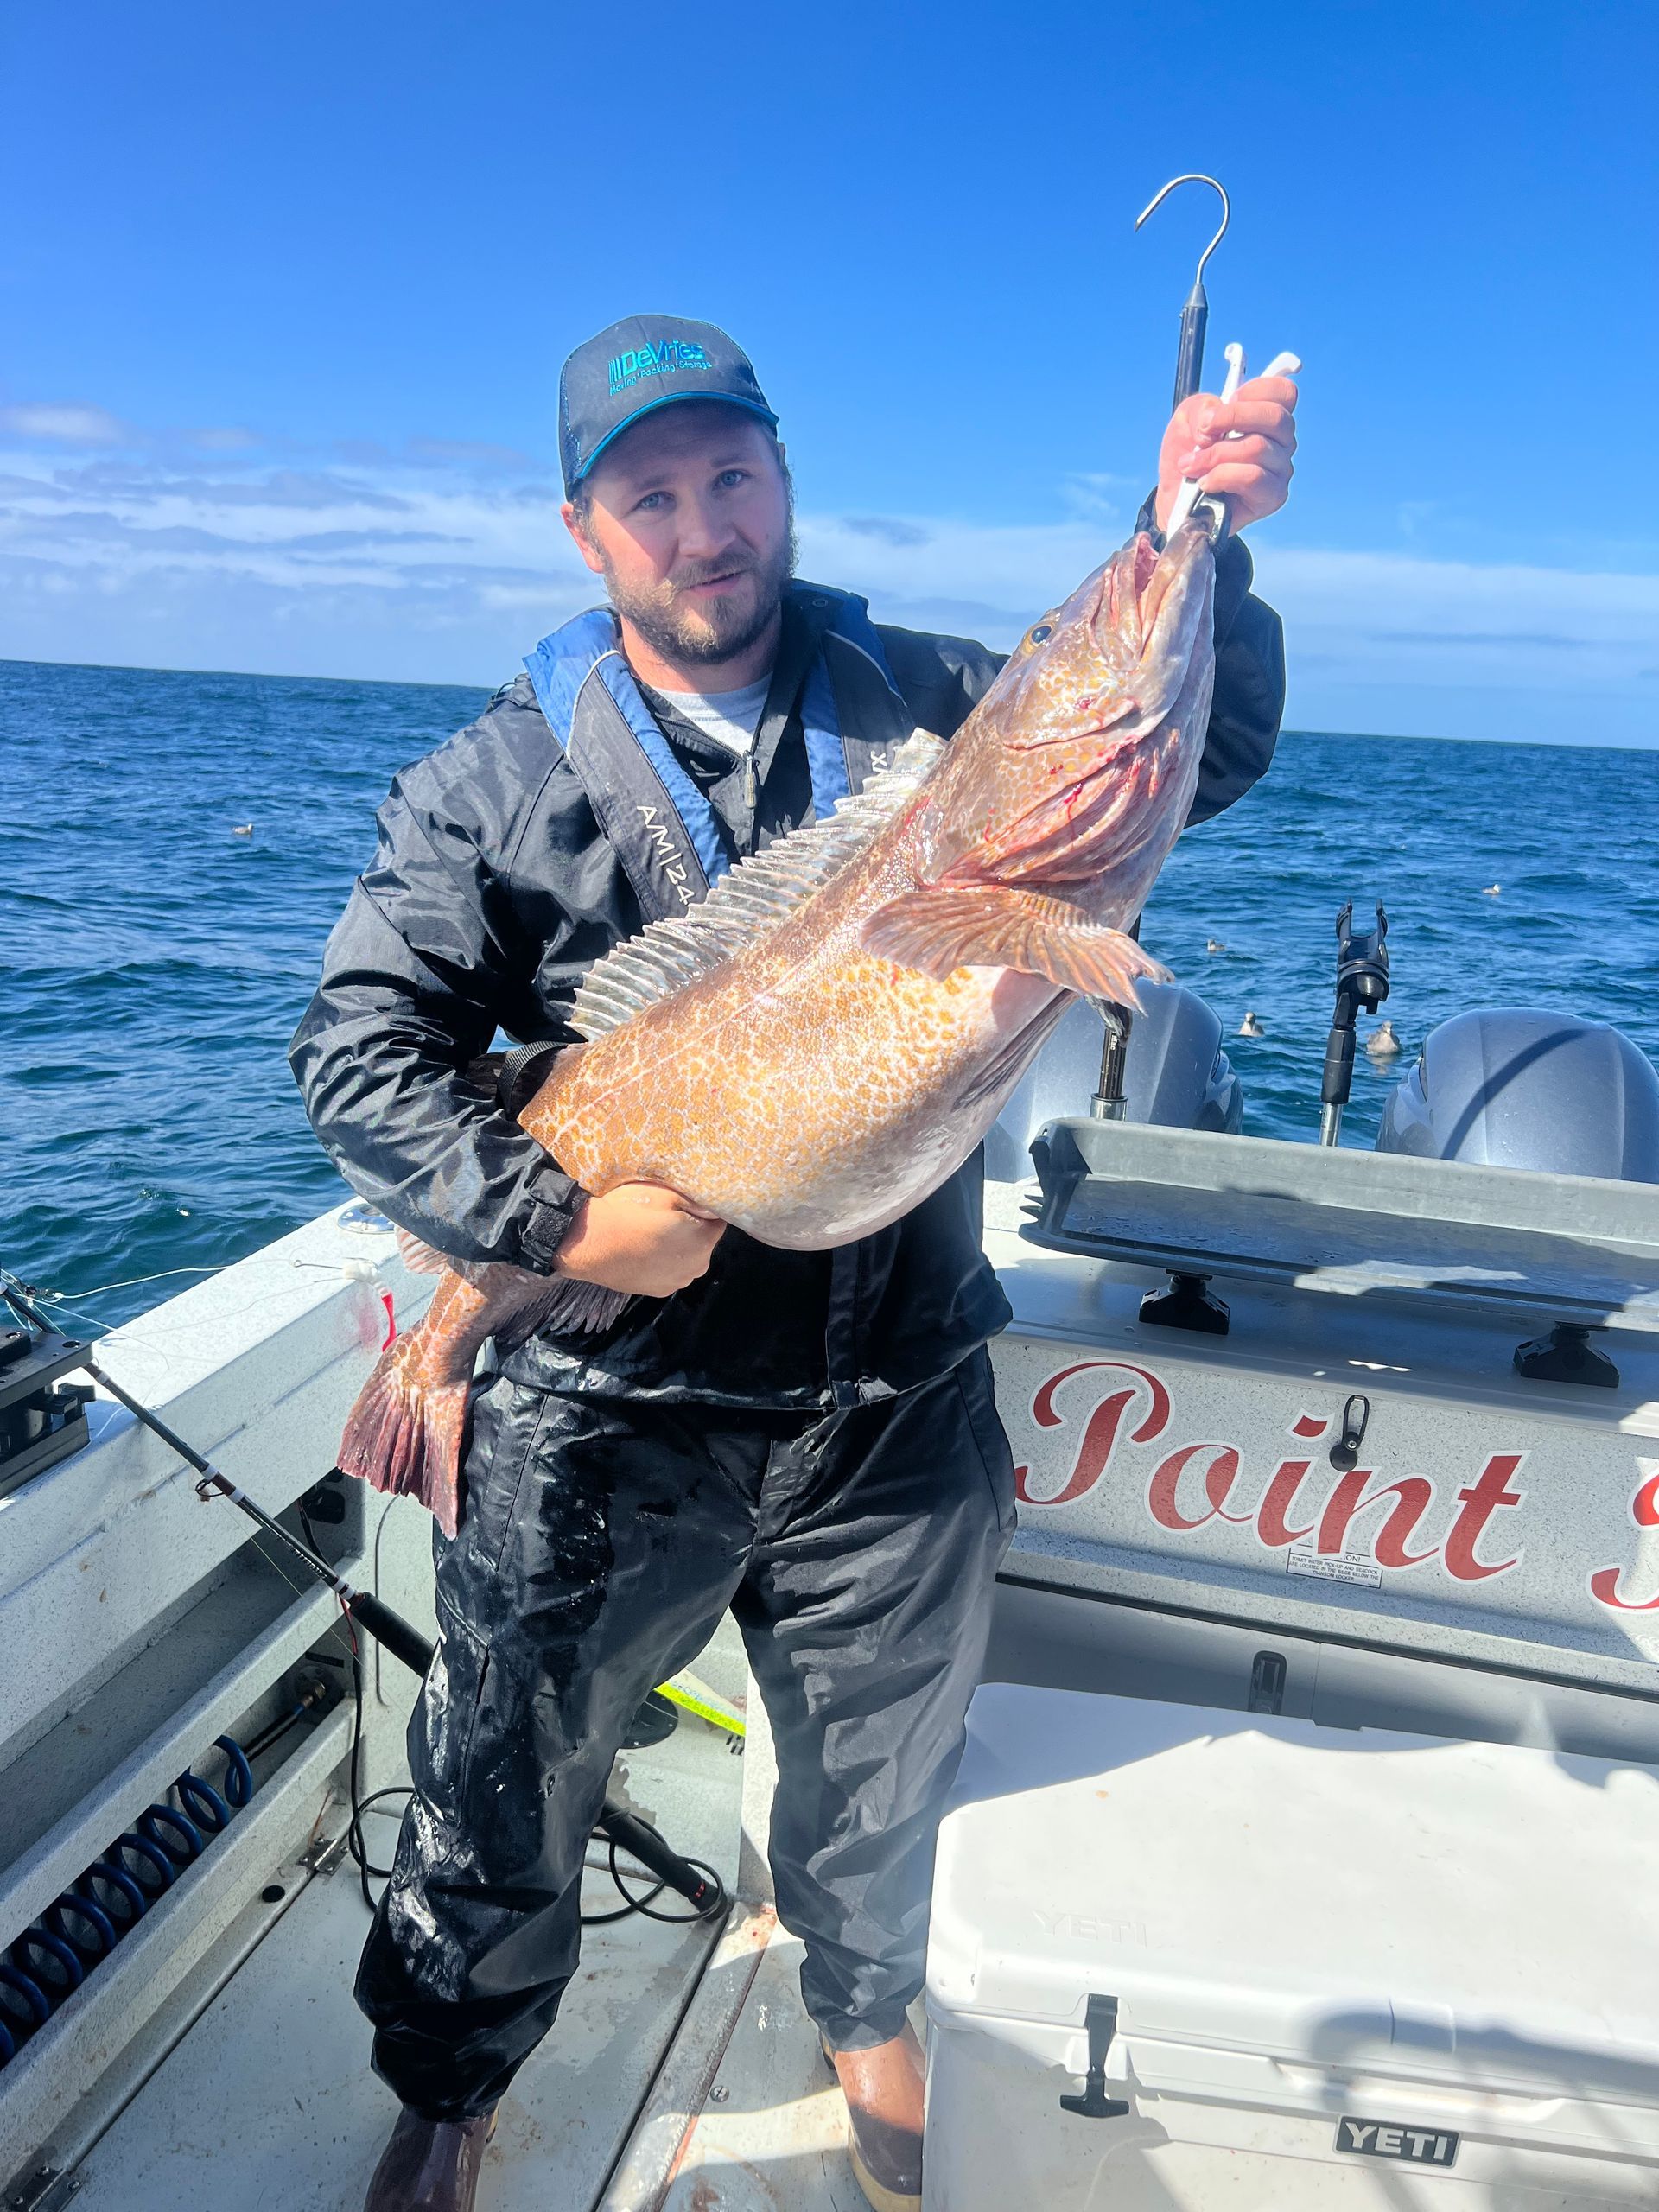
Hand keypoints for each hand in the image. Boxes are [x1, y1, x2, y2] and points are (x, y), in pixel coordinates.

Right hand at [553, 1180, 725, 1296]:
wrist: (592, 1243)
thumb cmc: (631, 1213)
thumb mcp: (667, 1195)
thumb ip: (696, 1202)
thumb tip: (711, 1208)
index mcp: (703, 1242)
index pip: (717, 1221)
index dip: (702, 1211)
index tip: (685, 1205)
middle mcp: (697, 1267)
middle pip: (703, 1243)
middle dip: (692, 1232)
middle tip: (665, 1218)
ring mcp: (677, 1283)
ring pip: (687, 1260)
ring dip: (678, 1250)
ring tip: (651, 1235)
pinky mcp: (658, 1292)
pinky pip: (670, 1273)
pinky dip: (662, 1263)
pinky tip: (643, 1252)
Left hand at [1153, 374, 1297, 534]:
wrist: (1175, 500)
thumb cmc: (1189, 455)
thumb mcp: (1186, 420)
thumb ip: (1201, 407)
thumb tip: (1212, 420)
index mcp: (1266, 416)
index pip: (1283, 391)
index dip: (1254, 391)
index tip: (1225, 404)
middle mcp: (1281, 441)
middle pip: (1275, 416)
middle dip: (1231, 418)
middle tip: (1203, 433)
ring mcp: (1280, 469)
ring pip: (1258, 447)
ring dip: (1215, 454)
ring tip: (1192, 465)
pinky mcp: (1272, 496)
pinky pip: (1252, 477)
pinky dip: (1221, 476)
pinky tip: (1205, 483)